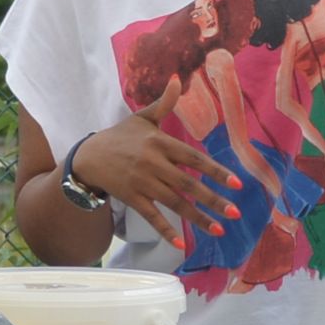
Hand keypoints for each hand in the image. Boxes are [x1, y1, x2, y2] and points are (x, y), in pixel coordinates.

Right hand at [68, 116, 240, 241]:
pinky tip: (181, 245)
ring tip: (220, 230)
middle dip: (213, 199)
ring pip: (175, 203)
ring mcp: (142, 183)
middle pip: (188, 184)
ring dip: (198, 218)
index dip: (215, 171)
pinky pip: (152, 217)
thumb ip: (164, 103)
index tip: (236, 183)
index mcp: (160, 142)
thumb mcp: (142, 117)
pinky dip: (166, 231)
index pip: (194, 158)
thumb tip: (177, 79)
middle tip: (235, 213)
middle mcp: (153, 163)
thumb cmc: (120, 136)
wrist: (88, 155)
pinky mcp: (132, 198)